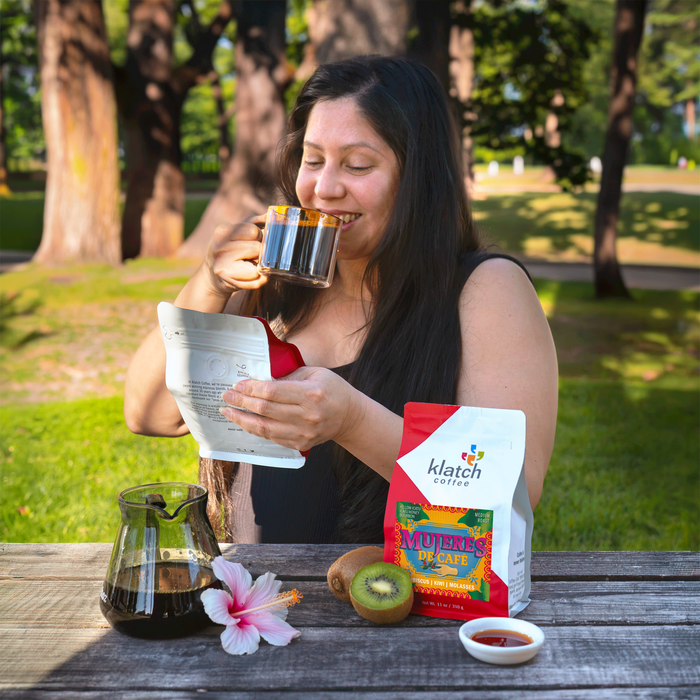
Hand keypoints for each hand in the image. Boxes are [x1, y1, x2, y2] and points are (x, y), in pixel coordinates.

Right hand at [203, 214, 267, 297]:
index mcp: (223, 231)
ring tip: (249, 265)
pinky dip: (260, 279)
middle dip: (259, 252)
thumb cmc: (230, 252)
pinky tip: (250, 275)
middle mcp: (220, 247)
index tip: (253, 241)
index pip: (253, 231)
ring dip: (259, 266)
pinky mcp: (228, 281)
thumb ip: (254, 222)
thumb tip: (271, 215)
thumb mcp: (238, 233)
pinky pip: (257, 280)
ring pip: (258, 265)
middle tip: (251, 255)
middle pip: (257, 248)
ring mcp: (222, 265)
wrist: (212, 276)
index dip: (258, 236)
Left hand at [219, 367, 363, 452]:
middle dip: (241, 402)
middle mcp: (307, 415)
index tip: (238, 385)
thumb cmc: (332, 389)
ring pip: (264, 428)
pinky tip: (245, 422)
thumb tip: (260, 382)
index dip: (251, 389)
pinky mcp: (300, 443)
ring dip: (242, 419)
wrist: (350, 416)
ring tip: (228, 412)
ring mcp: (303, 432)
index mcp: (311, 394)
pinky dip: (255, 430)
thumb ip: (288, 377)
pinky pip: (271, 437)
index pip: (272, 392)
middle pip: (264, 409)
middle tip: (227, 396)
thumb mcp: (314, 373)